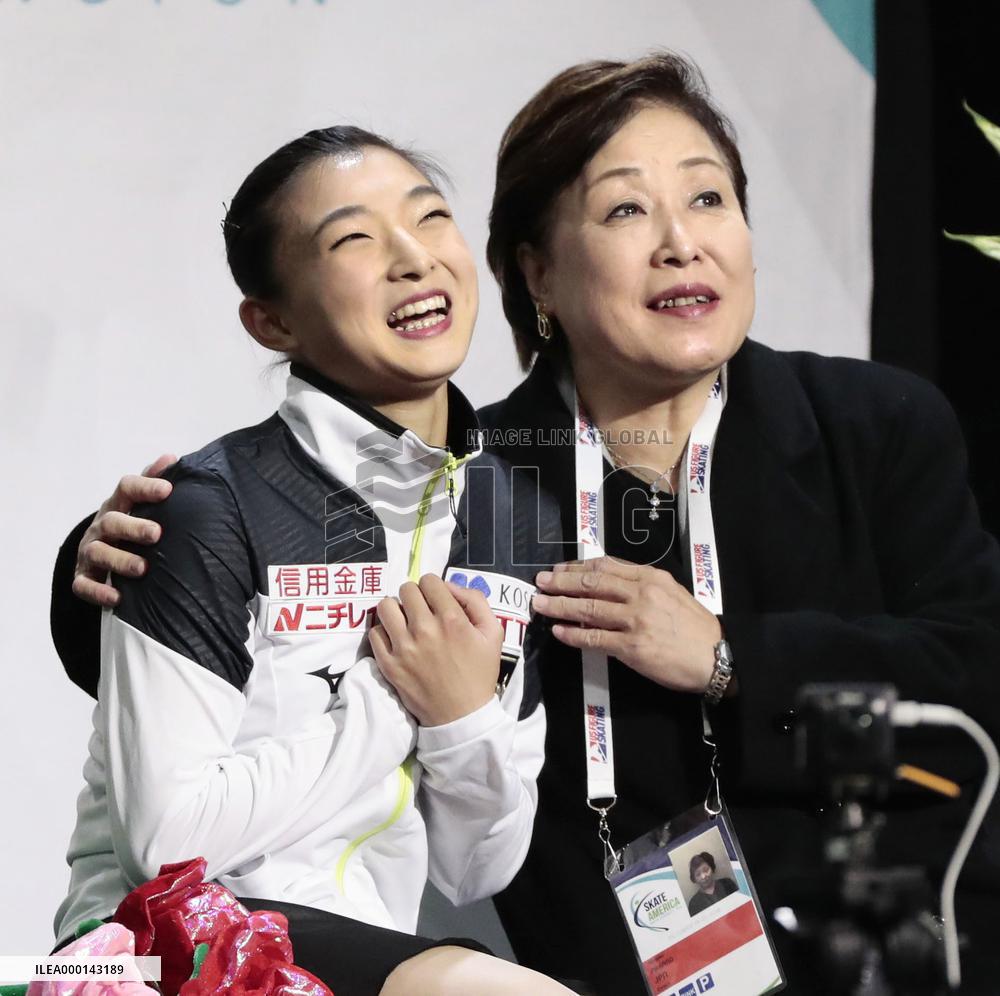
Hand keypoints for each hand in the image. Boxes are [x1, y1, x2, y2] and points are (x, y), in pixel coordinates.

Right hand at [72, 454, 176, 606]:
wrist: (101, 551)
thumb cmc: (131, 522)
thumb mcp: (141, 502)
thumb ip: (155, 481)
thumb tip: (172, 458)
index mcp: (118, 504)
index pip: (127, 488)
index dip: (146, 487)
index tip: (167, 490)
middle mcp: (102, 526)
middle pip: (112, 522)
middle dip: (133, 527)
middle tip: (156, 534)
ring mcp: (90, 551)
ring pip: (98, 553)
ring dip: (119, 560)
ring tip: (142, 569)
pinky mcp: (83, 575)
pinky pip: (84, 585)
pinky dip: (98, 592)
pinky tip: (117, 597)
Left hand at [369, 574, 502, 726]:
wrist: (462, 716)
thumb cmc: (479, 673)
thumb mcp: (493, 633)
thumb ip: (476, 600)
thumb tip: (449, 586)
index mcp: (451, 619)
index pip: (429, 581)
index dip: (434, 587)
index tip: (436, 600)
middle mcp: (425, 629)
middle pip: (406, 589)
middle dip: (415, 596)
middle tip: (421, 611)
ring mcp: (403, 647)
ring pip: (385, 606)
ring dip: (396, 609)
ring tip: (404, 621)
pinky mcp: (388, 664)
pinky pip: (375, 632)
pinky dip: (384, 632)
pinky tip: (396, 640)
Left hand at [532, 556, 723, 693]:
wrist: (716, 657)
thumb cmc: (695, 627)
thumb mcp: (672, 592)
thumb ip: (642, 585)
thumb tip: (607, 583)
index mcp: (651, 578)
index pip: (606, 567)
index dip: (577, 567)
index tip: (560, 569)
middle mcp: (641, 594)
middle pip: (591, 583)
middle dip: (561, 582)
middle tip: (540, 581)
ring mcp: (636, 621)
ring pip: (588, 608)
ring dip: (559, 606)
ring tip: (541, 604)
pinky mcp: (632, 647)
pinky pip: (594, 638)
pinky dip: (573, 634)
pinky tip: (558, 631)